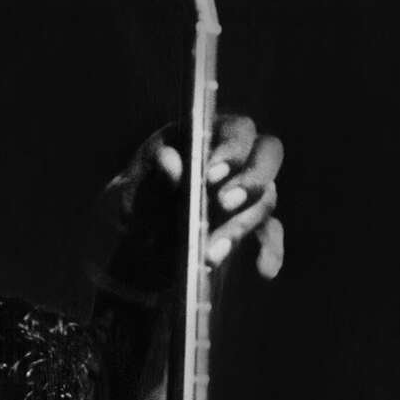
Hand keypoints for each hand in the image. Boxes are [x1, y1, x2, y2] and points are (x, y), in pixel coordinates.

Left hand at [96, 112, 285, 293]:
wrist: (134, 249)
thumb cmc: (132, 211)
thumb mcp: (130, 198)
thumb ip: (152, 182)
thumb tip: (171, 161)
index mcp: (203, 137)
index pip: (235, 129)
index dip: (231, 147)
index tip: (211, 175)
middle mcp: (232, 159)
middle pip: (266, 155)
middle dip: (249, 180)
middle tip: (224, 204)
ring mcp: (243, 191)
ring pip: (264, 198)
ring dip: (241, 225)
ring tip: (210, 253)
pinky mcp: (247, 224)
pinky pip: (269, 233)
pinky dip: (269, 250)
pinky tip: (264, 270)